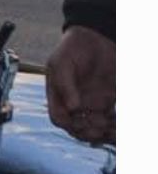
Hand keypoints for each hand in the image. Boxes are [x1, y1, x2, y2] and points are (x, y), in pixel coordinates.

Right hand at [45, 24, 115, 147]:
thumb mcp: (61, 61)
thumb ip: (64, 83)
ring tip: (109, 125)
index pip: (58, 118)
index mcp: (57, 94)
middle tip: (98, 123)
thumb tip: (71, 107)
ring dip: (100, 133)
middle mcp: (73, 103)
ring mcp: (90, 105)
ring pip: (92, 131)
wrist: (97, 39)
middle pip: (75, 129)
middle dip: (86, 132)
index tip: (80, 115)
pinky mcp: (106, 104)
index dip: (68, 122)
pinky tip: (116, 125)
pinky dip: (112, 130)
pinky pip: (108, 124)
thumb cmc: (74, 47)